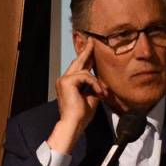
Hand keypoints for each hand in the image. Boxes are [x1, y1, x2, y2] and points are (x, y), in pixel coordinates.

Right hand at [48, 39, 108, 153]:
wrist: (74, 123)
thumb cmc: (81, 115)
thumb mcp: (91, 97)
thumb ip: (94, 87)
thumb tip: (100, 80)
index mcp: (69, 84)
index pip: (79, 68)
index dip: (85, 57)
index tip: (91, 48)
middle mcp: (64, 80)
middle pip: (78, 62)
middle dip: (86, 51)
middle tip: (92, 41)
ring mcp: (64, 80)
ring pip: (85, 71)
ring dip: (97, 82)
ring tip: (102, 93)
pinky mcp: (66, 81)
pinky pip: (86, 76)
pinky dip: (94, 84)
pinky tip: (98, 92)